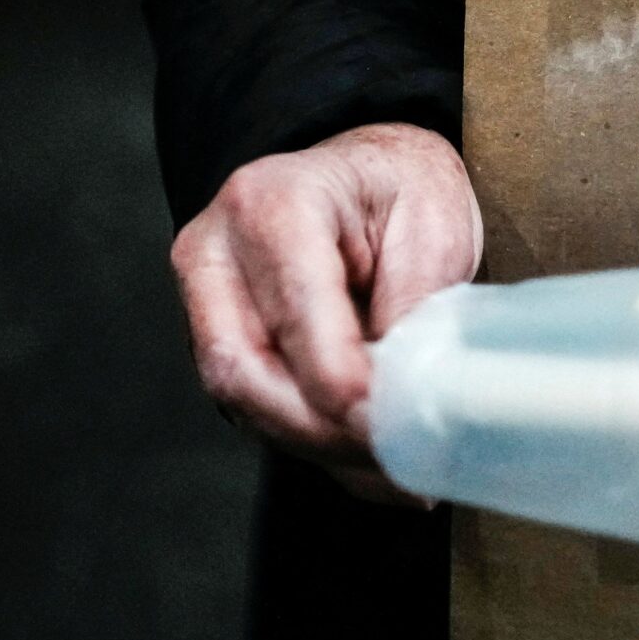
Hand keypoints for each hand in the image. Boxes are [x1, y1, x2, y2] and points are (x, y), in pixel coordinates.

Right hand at [170, 122, 482, 501]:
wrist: (367, 172)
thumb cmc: (402, 190)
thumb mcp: (435, 231)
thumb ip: (413, 313)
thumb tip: (403, 400)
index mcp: (273, 203)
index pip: (296, 318)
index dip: (346, 389)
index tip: (400, 428)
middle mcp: (215, 246)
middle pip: (244, 371)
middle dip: (323, 432)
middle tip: (399, 462)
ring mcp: (203, 291)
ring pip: (240, 398)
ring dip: (318, 445)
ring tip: (394, 467)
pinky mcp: (213, 330)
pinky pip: (250, 401)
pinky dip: (311, 436)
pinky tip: (365, 453)